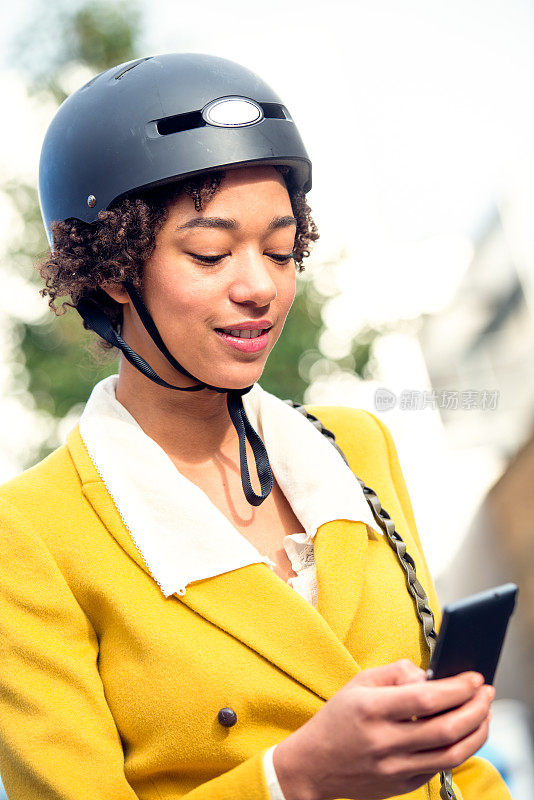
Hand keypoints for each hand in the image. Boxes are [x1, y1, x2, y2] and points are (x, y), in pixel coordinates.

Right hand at [273, 659, 492, 799]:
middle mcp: (384, 741)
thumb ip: (395, 673)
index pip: (425, 699)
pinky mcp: (401, 785)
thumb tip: (429, 676)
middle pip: (445, 729)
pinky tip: (464, 734)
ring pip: (451, 754)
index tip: (474, 677)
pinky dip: (458, 749)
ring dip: (476, 733)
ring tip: (484, 714)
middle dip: (475, 709)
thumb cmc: (337, 718)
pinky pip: (440, 767)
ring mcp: (394, 768)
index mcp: (371, 710)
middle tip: (487, 694)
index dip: (457, 688)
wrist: (313, 765)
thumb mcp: (358, 684)